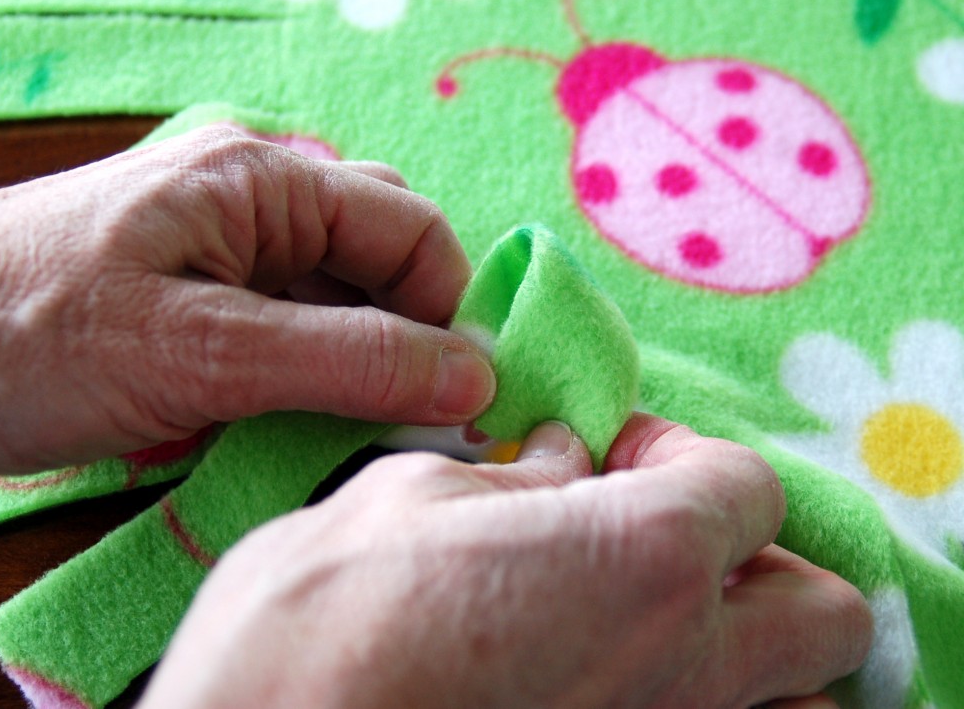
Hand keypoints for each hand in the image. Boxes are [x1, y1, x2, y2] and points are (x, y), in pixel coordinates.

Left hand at [0, 127, 493, 473]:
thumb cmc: (29, 340)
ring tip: (343, 429)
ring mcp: (221, 250)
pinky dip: (305, 377)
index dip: (447, 311)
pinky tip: (289, 422)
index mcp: (261, 180)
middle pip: (379, 258)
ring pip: (335, 301)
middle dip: (406, 335)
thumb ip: (348, 360)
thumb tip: (473, 376)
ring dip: (354, 364)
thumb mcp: (205, 355)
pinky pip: (285, 329)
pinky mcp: (195, 299)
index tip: (458, 399)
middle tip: (406, 418)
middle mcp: (252, 201)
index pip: (409, 228)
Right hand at [139, 415, 872, 708]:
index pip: (746, 487)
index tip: (612, 455)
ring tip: (649, 614)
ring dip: (749, 646)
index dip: (679, 454)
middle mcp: (689, 670)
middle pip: (820, 611)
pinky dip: (695, 698)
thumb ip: (513, 476)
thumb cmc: (318, 621)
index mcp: (646, 560)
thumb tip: (557, 462)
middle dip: (756, 559)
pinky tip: (606, 671)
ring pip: (795, 700)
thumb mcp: (410, 498)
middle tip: (658, 533)